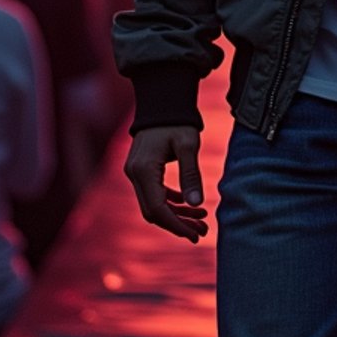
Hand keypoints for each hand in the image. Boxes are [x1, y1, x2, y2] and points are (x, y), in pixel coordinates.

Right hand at [124, 126, 207, 241]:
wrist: (163, 101)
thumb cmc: (177, 121)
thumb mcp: (188, 145)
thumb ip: (191, 175)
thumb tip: (197, 204)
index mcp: (143, 169)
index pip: (157, 208)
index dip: (176, 225)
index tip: (195, 235)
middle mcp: (134, 174)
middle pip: (153, 211)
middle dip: (178, 224)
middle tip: (202, 231)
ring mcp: (135, 173)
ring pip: (154, 204)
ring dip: (176, 215)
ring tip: (201, 220)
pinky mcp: (141, 171)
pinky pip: (154, 194)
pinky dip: (171, 202)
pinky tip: (190, 205)